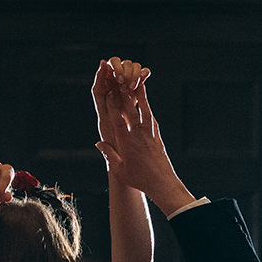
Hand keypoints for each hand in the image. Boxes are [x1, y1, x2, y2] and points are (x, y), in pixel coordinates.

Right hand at [90, 59, 192, 211]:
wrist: (163, 183)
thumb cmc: (139, 179)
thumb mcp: (119, 170)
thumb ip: (109, 154)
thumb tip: (99, 143)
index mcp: (127, 142)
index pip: (117, 119)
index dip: (112, 104)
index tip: (107, 91)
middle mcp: (139, 134)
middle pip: (130, 110)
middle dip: (123, 93)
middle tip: (118, 79)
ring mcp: (150, 133)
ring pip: (143, 110)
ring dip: (138, 95)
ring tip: (135, 81)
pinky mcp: (157, 136)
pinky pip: (151, 117)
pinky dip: (147, 107)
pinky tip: (146, 102)